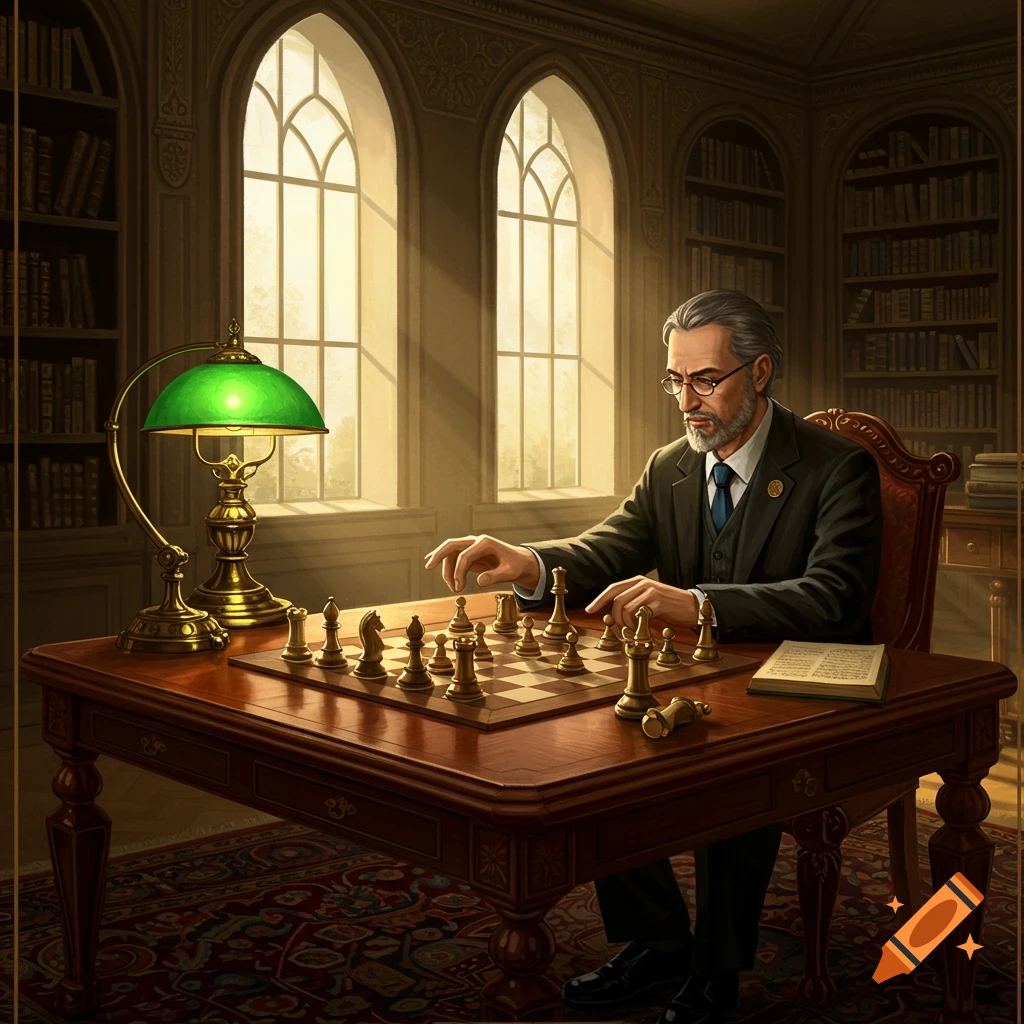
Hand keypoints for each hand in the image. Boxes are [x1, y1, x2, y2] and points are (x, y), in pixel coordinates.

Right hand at [423, 534, 539, 593]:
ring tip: (453, 588)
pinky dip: (443, 560)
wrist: (521, 563)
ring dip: (447, 569)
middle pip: (452, 545)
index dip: (458, 572)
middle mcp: (476, 541)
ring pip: (451, 553)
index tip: (458, 588)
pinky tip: (430, 563)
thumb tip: (479, 581)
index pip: (465, 555)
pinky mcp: (470, 553)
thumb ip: (495, 576)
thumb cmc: (516, 566)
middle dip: (439, 555)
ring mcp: (472, 546)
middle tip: (429, 567)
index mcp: (485, 543)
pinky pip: (453, 555)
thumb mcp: (510, 573)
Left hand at [585, 577, 699, 632]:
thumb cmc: (669, 607)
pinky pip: (638, 614)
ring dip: (626, 624)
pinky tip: (644, 629)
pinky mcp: (657, 601)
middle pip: (617, 601)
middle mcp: (642, 583)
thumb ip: (633, 602)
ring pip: (625, 608)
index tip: (590, 610)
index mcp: (638, 581)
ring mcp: (650, 591)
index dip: (599, 599)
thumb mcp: (648, 600)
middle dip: (615, 619)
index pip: (613, 588)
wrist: (692, 607)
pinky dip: (636, 625)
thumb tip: (614, 615)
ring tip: (635, 631)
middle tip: (621, 630)